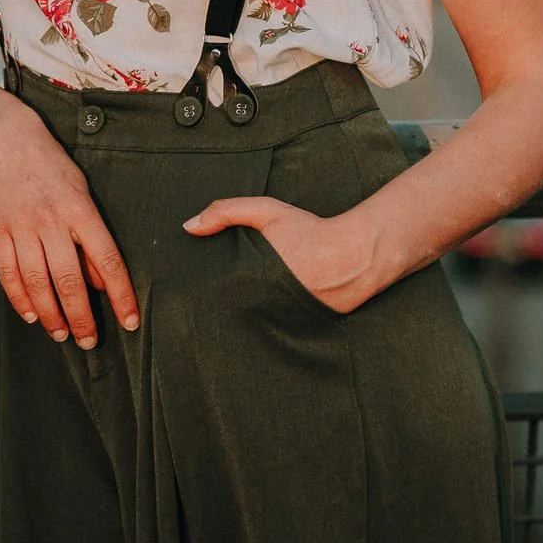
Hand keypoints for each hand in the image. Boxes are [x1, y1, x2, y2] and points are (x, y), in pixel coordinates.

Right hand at [0, 107, 139, 348]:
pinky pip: (8, 273)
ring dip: (52, 315)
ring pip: (38, 282)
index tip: (130, 321)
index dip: (121, 295)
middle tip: (90, 341)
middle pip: (69, 280)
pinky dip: (20, 299)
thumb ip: (91, 234)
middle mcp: (50, 219)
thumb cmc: (50, 165)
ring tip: (62, 334)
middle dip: (82, 317)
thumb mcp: (81, 190)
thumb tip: (100, 280)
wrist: (3, 136)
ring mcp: (20, 225)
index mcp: (80, 208)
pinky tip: (32, 315)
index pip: (107, 260)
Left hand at [183, 195, 379, 313]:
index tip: (187, 291)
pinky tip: (256, 321)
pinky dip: (264, 325)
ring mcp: (281, 321)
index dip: (200, 294)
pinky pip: (272, 331)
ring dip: (238, 321)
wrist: (356, 255)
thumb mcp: (267, 211)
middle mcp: (264, 304)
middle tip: (198, 309)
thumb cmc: (309, 230)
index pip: (213, 295)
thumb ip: (226, 212)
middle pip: (227, 313)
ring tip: (222, 322)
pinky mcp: (298, 331)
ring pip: (248, 325)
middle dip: (216, 310)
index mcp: (251, 278)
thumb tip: (188, 226)